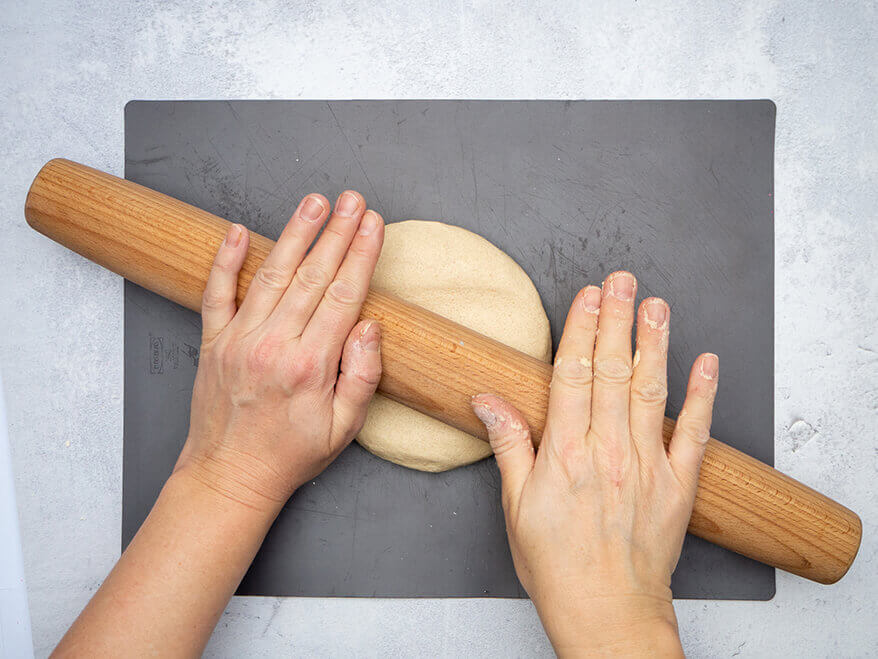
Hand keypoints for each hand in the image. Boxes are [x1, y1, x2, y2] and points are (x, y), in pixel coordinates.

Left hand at [176, 190, 385, 509]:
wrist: (230, 477)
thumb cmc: (290, 455)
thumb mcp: (344, 429)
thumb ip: (361, 375)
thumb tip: (369, 327)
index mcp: (310, 366)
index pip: (343, 296)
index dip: (361, 255)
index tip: (374, 224)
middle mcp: (273, 345)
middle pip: (312, 276)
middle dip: (337, 232)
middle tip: (353, 200)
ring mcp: (239, 339)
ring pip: (272, 274)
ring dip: (295, 233)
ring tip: (314, 202)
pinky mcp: (213, 341)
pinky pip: (218, 293)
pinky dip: (226, 260)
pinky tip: (236, 231)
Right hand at [472, 271, 717, 656]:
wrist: (607, 613)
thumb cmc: (558, 565)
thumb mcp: (516, 506)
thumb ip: (509, 446)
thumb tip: (489, 401)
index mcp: (566, 454)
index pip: (574, 376)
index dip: (581, 330)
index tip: (588, 296)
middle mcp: (609, 453)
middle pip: (613, 372)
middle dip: (617, 321)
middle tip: (622, 281)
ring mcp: (648, 467)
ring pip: (652, 392)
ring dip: (655, 344)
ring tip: (657, 305)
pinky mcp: (679, 486)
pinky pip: (695, 433)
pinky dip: (703, 396)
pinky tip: (706, 363)